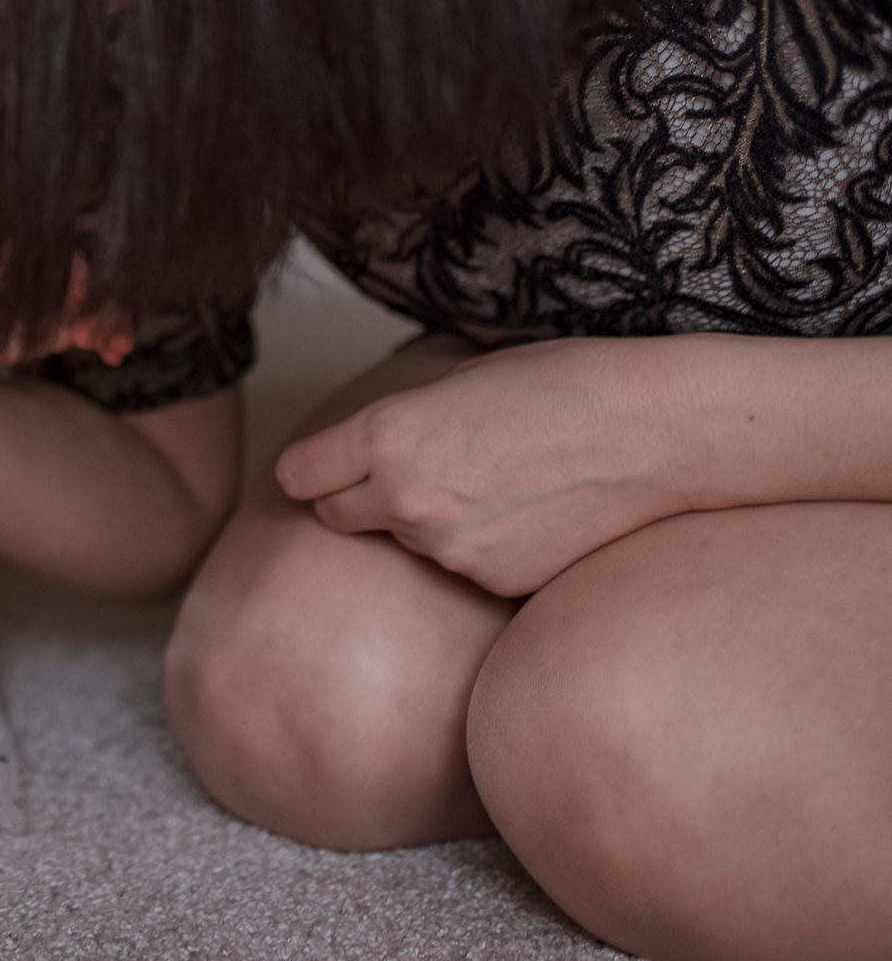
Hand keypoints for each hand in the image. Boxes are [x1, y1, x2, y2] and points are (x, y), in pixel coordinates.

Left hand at [274, 336, 701, 596]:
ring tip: (493, 482)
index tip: (322, 467)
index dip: (311, 469)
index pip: (299, 475)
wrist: (661, 433)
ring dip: (424, 521)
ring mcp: (451, 548)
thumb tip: (362, 446)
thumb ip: (399, 421)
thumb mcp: (457, 379)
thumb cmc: (564, 385)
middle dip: (355, 498)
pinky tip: (526, 514)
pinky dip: (477, 546)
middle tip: (404, 474)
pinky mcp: (494, 582)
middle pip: (335, 517)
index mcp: (388, 434)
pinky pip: (459, 566)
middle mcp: (405, 497)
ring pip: (402, 542)